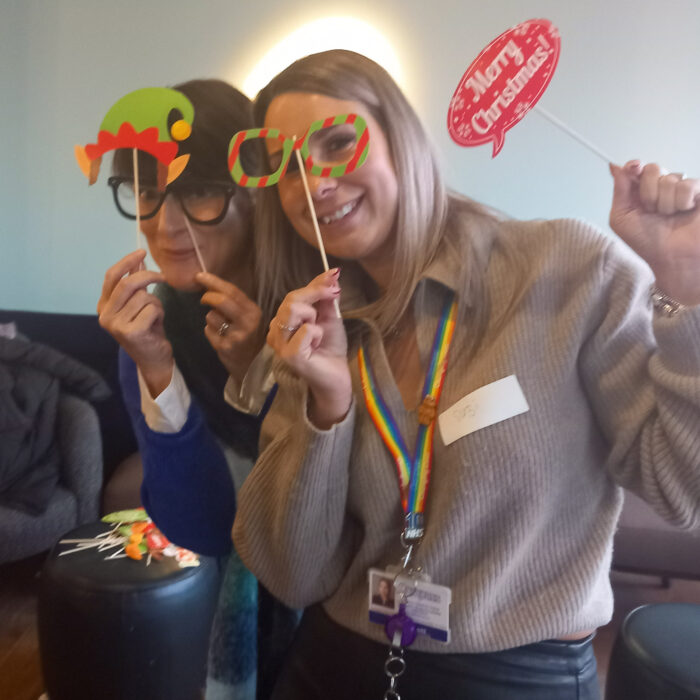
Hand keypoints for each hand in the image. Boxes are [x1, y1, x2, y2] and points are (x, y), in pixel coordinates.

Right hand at [97, 249, 172, 394]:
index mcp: (103, 306)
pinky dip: (160, 313)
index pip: (111, 277)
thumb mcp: (139, 304)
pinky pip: (152, 309)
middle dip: (149, 276)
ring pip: (144, 297)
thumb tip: (139, 259)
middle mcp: (105, 315)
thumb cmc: (147, 329)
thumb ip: (135, 284)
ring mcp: (116, 325)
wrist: (153, 359)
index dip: (127, 262)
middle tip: (163, 277)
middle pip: (128, 284)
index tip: (142, 252)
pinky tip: (156, 324)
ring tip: (154, 315)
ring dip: (156, 303)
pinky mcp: (131, 332)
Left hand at [196, 272, 263, 385]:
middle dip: (208, 297)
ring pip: (211, 316)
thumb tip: (210, 285)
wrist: (253, 365)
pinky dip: (210, 331)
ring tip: (220, 326)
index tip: (199, 276)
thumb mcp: (248, 317)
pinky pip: (208, 331)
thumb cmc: (248, 336)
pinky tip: (219, 337)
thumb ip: (234, 303)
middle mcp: (247, 323)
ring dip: (210, 318)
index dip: (213, 281)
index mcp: (253, 311)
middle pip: (221, 301)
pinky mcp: (225, 347)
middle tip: (203, 299)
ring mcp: (236, 336)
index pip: (232, 291)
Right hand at [267, 268, 350, 427]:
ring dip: (314, 319)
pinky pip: (306, 330)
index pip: (293, 295)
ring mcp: (280, 344)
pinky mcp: (289, 356)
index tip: (334, 276)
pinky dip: (317, 335)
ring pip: (294, 311)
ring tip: (318, 335)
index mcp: (283, 321)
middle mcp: (276, 331)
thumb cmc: (330, 347)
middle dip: (315, 296)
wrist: (337, 373)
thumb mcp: (329, 316)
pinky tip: (316, 347)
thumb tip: (332, 272)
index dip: (314, 285)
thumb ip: (326, 296)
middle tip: (332, 299)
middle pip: (290, 300)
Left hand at [609, 161, 699, 304]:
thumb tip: (615, 166)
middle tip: (651, 211)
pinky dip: (681, 202)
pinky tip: (684, 212)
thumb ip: (619, 191)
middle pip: (652, 169)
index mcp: (640, 191)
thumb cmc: (646, 241)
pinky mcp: (698, 193)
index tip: (634, 168)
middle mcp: (660, 187)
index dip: (634, 166)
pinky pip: (687, 185)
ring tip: (668, 216)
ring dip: (664, 203)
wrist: (670, 257)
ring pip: (670, 178)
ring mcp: (681, 188)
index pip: (637, 168)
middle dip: (648, 192)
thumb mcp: (621, 218)